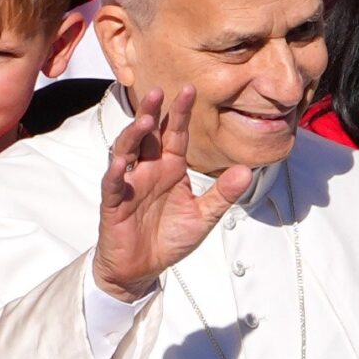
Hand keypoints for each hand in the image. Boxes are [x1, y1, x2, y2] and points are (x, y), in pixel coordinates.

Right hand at [91, 86, 252, 303]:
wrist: (143, 268)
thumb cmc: (168, 239)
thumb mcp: (203, 216)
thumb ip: (223, 194)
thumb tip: (246, 171)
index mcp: (170, 168)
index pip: (176, 134)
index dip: (181, 113)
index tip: (190, 89)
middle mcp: (148, 170)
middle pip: (148, 135)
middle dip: (152, 113)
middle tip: (159, 91)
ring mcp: (129, 184)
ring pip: (127, 152)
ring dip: (133, 136)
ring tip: (143, 121)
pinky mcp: (113, 204)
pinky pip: (112, 185)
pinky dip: (115, 173)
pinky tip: (120, 162)